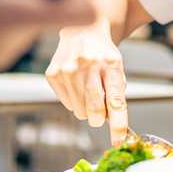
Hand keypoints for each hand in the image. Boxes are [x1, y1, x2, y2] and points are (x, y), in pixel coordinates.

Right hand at [45, 16, 127, 144]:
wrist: (82, 30)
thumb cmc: (102, 54)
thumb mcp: (117, 68)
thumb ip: (117, 95)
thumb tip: (117, 128)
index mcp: (110, 64)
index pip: (116, 102)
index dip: (118, 126)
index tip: (119, 141)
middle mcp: (88, 66)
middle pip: (95, 111)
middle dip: (99, 118)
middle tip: (99, 111)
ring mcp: (68, 69)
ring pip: (80, 111)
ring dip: (86, 108)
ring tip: (87, 89)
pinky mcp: (53, 74)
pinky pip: (66, 104)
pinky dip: (73, 100)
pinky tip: (76, 84)